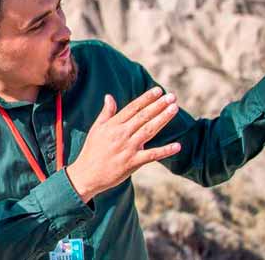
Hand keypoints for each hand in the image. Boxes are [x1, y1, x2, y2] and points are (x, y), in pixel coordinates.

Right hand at [66, 87, 180, 202]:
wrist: (87, 174)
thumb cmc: (92, 151)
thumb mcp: (96, 129)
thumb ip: (106, 113)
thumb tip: (109, 96)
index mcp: (113, 125)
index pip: (132, 108)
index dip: (146, 99)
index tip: (158, 91)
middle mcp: (121, 134)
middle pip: (143, 117)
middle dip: (158, 105)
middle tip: (172, 97)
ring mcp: (128, 148)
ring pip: (149, 131)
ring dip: (163, 119)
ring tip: (174, 109)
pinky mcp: (132, 163)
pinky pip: (151, 155)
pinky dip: (165, 151)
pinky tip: (177, 146)